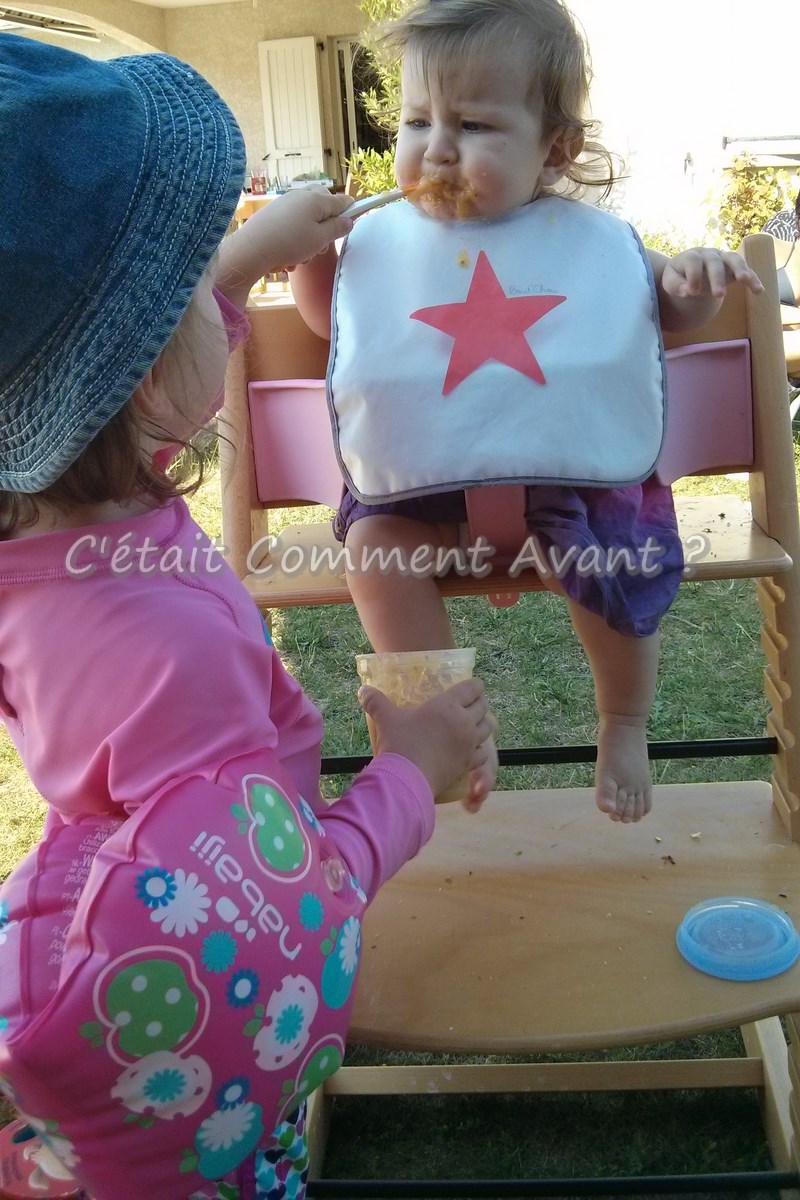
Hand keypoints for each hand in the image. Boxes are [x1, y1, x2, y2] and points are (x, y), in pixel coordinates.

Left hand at [249, 187, 353, 270]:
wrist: (251, 249)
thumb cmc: (289, 243)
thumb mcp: (320, 238)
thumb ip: (338, 228)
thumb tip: (349, 219)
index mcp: (316, 199)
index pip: (343, 201)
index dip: (350, 213)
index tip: (348, 227)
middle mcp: (301, 196)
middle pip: (324, 210)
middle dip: (325, 229)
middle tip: (319, 247)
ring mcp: (286, 203)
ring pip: (307, 221)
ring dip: (308, 240)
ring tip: (300, 256)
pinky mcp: (274, 214)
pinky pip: (292, 226)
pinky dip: (293, 241)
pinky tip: (286, 256)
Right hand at [358, 678, 495, 802]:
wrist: (406, 779)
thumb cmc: (400, 743)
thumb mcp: (386, 718)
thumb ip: (375, 702)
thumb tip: (363, 690)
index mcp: (448, 705)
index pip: (473, 688)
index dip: (475, 685)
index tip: (472, 686)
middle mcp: (464, 722)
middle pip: (483, 707)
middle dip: (479, 704)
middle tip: (470, 705)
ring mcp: (468, 744)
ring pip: (486, 729)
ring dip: (481, 725)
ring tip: (472, 726)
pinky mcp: (467, 764)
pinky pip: (482, 753)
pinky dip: (479, 750)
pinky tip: (470, 750)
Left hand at [661, 247, 763, 300]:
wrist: (690, 272)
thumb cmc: (679, 277)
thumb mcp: (670, 281)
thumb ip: (675, 285)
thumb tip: (686, 291)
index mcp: (691, 256)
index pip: (693, 261)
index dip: (693, 276)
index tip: (692, 293)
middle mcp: (709, 254)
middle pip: (714, 261)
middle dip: (717, 277)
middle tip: (719, 295)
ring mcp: (723, 259)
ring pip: (734, 259)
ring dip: (740, 268)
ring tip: (744, 280)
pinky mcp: (734, 268)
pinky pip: (746, 270)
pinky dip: (753, 279)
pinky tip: (759, 291)